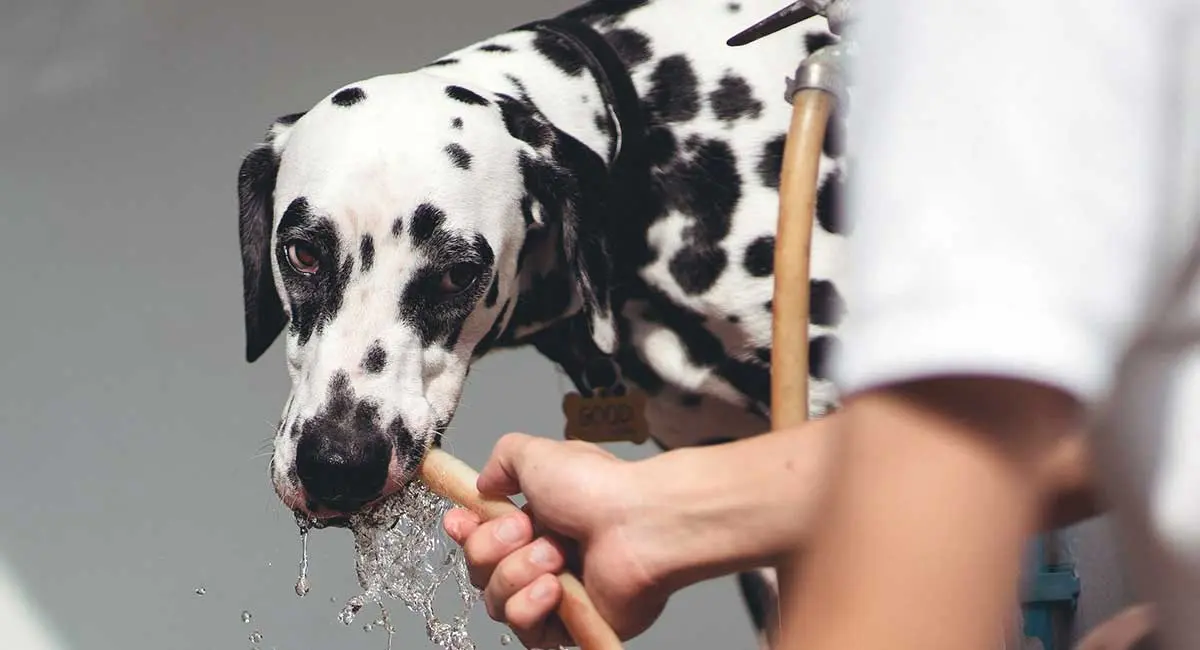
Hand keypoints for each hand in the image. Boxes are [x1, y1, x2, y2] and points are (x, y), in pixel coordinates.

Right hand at [443, 434, 668, 647]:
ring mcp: (554, 594)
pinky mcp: (568, 627)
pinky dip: (531, 605)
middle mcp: (541, 556)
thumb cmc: (599, 489)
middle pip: (479, 569)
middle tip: (528, 529)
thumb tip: (485, 482)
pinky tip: (554, 587)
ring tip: (555, 557)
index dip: (465, 532)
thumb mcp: (539, 455)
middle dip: (493, 547)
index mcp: (535, 518)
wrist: (642, 525)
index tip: (460, 521)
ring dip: (517, 574)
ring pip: (496, 600)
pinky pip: (525, 631)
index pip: (479, 536)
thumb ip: (503, 460)